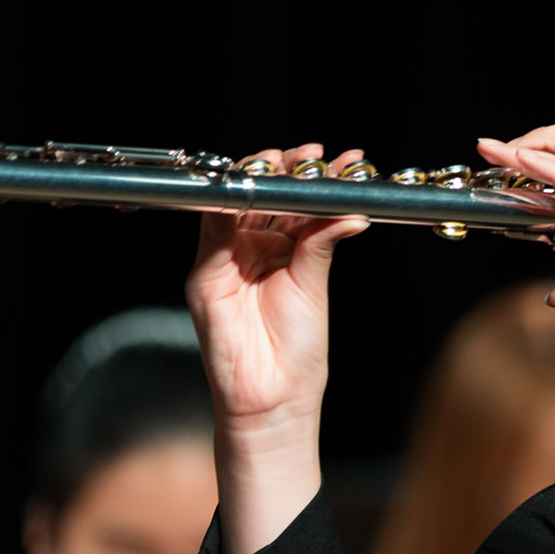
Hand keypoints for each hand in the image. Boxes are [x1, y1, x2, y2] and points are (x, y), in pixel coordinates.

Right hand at [184, 143, 368, 553]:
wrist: (274, 397)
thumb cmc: (299, 350)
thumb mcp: (315, 284)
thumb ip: (321, 241)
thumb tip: (350, 208)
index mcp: (283, 251)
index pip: (293, 203)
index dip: (311, 180)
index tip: (340, 161)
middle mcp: (252, 250)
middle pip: (264, 197)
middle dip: (287, 170)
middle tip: (314, 155)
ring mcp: (226, 259)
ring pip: (236, 205)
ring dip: (259, 179)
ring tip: (291, 162)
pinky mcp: (205, 275)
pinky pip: (211, 230)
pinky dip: (229, 205)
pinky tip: (255, 186)